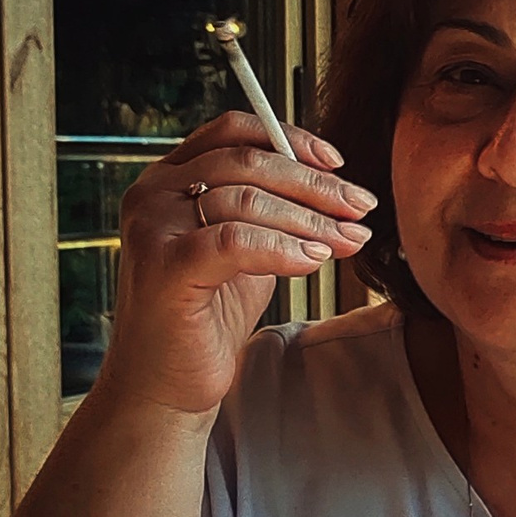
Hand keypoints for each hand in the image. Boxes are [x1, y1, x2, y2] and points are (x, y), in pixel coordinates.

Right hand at [99, 113, 375, 418]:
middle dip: (315, 186)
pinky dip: (282, 248)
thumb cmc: (205, 317)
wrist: (165, 385)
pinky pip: (236, 241)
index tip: (339, 164)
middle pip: (248, 163)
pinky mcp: (164, 266)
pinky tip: (314, 259)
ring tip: (348, 239)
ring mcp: (154, 227)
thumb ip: (270, 210)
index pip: (234, 131)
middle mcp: (153, 193)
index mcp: (169, 177)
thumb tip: (336, 187)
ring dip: (310, 219)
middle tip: (362, 207)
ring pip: (246, 200)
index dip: (291, 139)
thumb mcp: (243, 249)